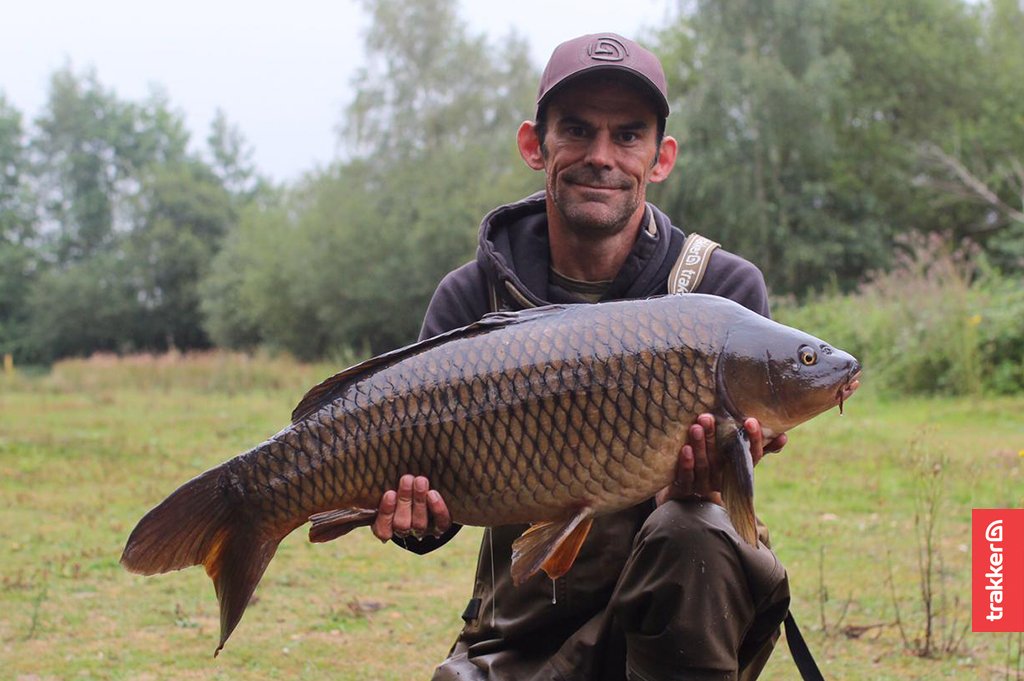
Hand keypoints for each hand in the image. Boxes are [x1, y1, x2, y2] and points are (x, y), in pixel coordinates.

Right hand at [372, 474, 451, 542]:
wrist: (423, 489)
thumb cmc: (395, 485)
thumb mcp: (382, 488)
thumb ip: (371, 487)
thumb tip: (340, 481)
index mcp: (385, 526)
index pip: (382, 529)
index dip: (386, 513)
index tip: (389, 493)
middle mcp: (404, 530)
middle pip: (402, 524)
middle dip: (404, 501)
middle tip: (407, 479)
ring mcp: (423, 529)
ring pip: (419, 523)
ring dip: (419, 501)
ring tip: (420, 480)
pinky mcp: (440, 525)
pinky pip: (441, 522)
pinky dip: (437, 509)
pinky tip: (433, 494)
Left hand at [655, 414, 786, 506]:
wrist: (688, 493)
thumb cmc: (718, 467)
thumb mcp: (739, 458)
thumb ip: (759, 447)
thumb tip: (784, 435)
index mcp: (740, 471)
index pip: (753, 456)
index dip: (754, 440)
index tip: (751, 421)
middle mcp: (724, 480)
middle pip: (723, 458)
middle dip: (715, 437)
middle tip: (708, 417)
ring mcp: (705, 487)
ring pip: (704, 466)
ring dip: (700, 446)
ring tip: (696, 426)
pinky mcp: (686, 490)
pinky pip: (687, 478)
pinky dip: (687, 464)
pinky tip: (685, 448)